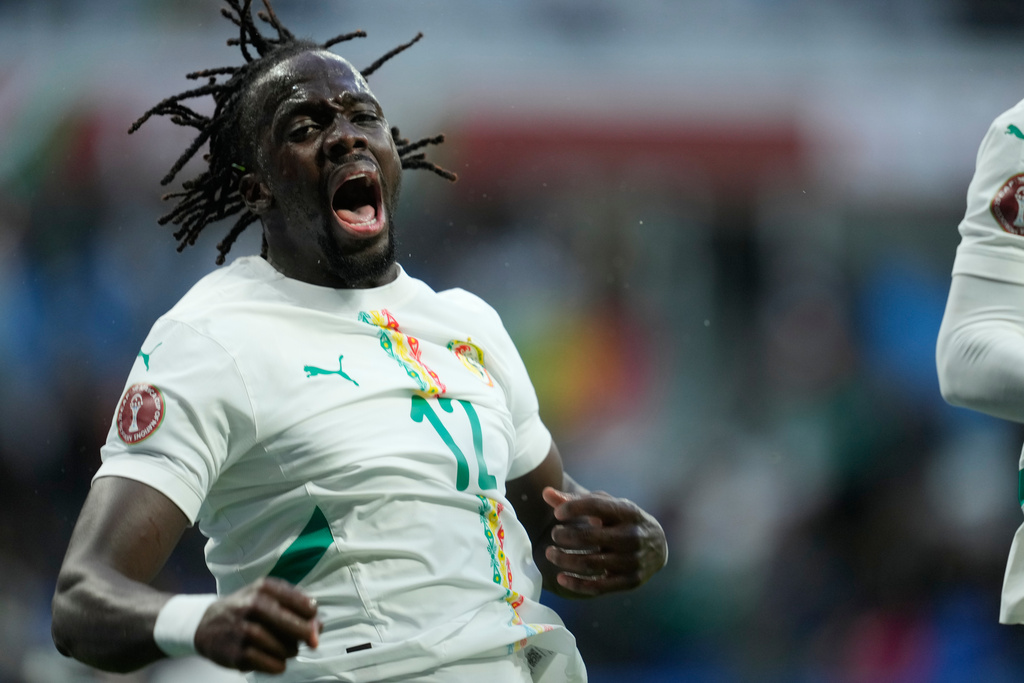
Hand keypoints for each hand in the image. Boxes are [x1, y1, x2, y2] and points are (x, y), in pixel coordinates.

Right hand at [194, 578, 320, 673]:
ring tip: (285, 648)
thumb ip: (296, 605)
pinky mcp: (237, 654)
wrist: (206, 624)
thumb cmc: (246, 608)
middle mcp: (253, 606)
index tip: (311, 620)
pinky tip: (275, 659)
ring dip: (291, 651)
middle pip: (295, 626)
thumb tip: (319, 627)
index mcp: (265, 588)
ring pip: (286, 648)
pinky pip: (272, 664)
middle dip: (307, 636)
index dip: (312, 616)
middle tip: (310, 641)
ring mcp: (244, 630)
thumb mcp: (267, 596)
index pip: (304, 604)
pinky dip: (279, 665)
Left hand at [541, 487, 667, 596]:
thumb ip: (576, 501)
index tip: (557, 513)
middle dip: (564, 536)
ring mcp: (632, 560)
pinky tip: (561, 577)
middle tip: (554, 535)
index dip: (573, 508)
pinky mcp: (630, 581)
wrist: (658, 545)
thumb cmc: (622, 520)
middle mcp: (632, 535)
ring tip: (551, 553)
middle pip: (588, 537)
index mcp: (627, 512)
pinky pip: (598, 587)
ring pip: (589, 563)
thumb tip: (546, 493)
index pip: (596, 506)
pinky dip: (576, 584)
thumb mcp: (606, 506)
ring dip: (564, 559)